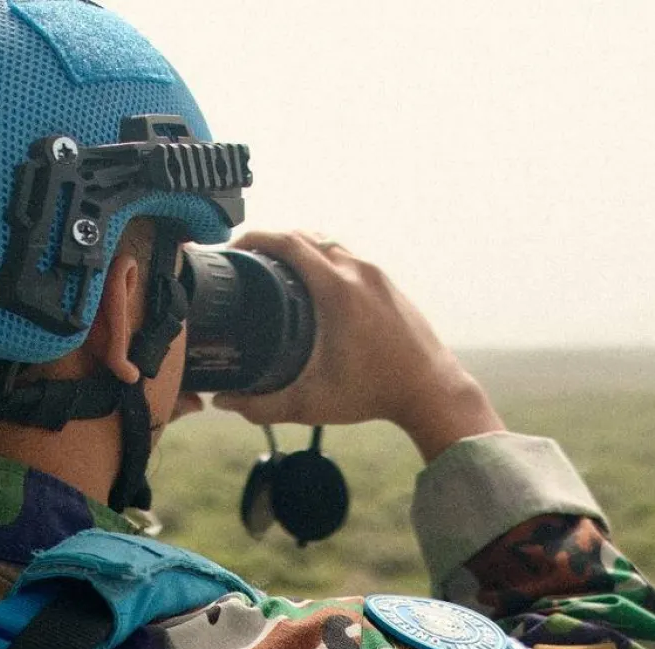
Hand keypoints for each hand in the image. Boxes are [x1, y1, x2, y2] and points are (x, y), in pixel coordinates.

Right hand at [210, 231, 503, 461]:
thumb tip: (224, 401)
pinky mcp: (388, 284)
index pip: (288, 242)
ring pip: (330, 244)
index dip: (256, 238)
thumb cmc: (375, 395)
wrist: (431, 390)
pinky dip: (325, 259)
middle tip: (248, 259)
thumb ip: (262, 405)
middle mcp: (358, 272)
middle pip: (306, 236)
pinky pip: (349, 258)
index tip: (235, 248)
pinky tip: (313, 281)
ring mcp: (377, 275)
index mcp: (337, 290)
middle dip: (273, 241)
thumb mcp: (312, 403)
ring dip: (301, 247)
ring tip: (275, 267)